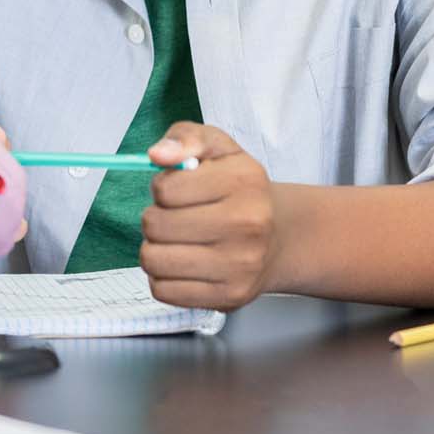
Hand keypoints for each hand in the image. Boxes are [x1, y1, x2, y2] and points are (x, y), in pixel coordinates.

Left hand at [140, 123, 281, 311]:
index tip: (178, 190)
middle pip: (155, 226)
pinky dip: (163, 277)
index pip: (165, 189)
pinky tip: (182, 263)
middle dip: (155, 218)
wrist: (280, 236)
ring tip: (175, 240)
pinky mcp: (229, 296)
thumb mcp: (217, 148)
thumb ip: (184, 138)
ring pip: (154, 261)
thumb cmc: (239, 188)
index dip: (162, 187)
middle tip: (175, 217)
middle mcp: (247, 224)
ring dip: (154, 249)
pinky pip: (164, 291)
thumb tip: (156, 154)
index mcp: (243, 181)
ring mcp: (240, 265)